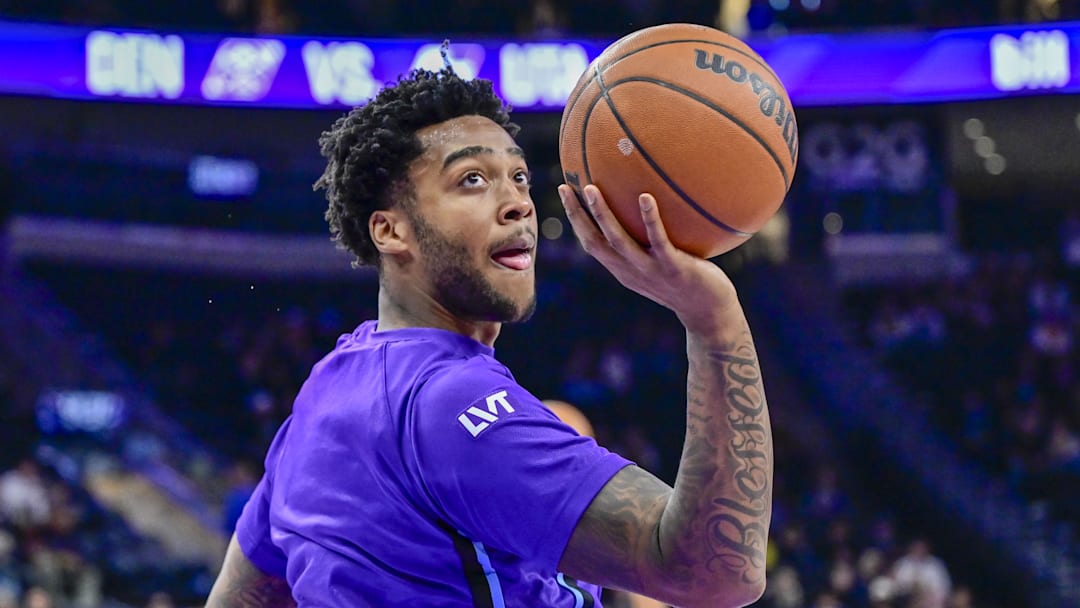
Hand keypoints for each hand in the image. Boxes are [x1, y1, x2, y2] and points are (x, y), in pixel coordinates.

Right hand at [558, 184, 739, 334]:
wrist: (709, 312)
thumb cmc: (688, 280)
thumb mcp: (660, 262)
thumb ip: (649, 241)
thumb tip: (647, 202)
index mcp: (623, 269)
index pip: (590, 242)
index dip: (574, 219)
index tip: (565, 191)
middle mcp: (630, 270)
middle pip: (594, 242)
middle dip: (577, 216)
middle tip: (565, 187)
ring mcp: (650, 270)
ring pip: (619, 241)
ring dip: (602, 215)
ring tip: (591, 189)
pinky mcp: (673, 267)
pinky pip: (658, 240)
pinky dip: (649, 219)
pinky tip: (646, 196)